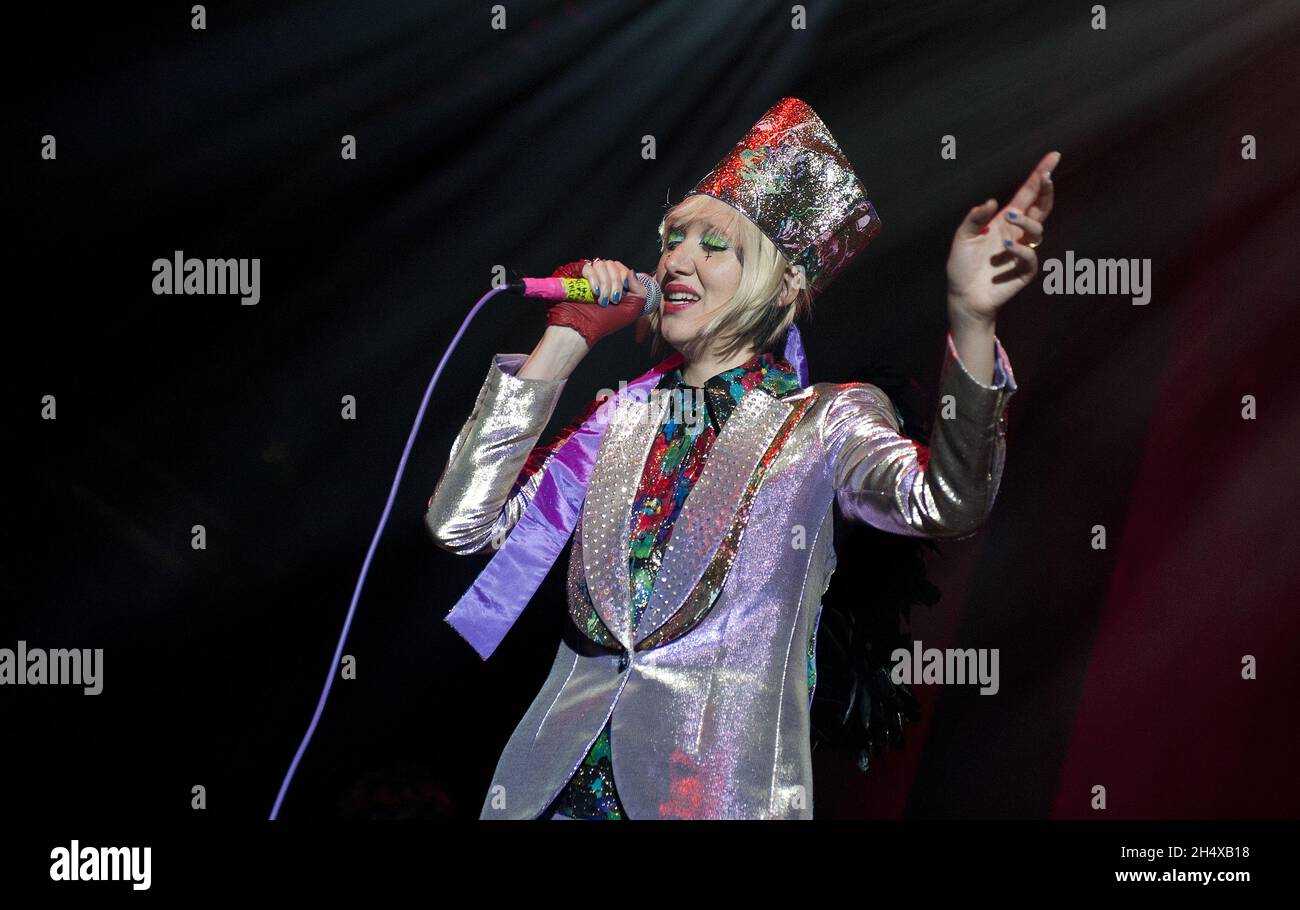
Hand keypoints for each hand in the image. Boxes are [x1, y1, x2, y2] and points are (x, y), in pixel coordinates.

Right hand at [543, 257, 644, 349]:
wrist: (583, 329)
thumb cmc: (604, 322)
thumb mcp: (630, 311)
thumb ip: (640, 290)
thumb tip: (632, 272)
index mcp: (615, 283)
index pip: (622, 268)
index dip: (625, 279)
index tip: (622, 295)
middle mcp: (602, 277)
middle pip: (613, 265)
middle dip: (615, 284)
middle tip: (613, 300)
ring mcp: (589, 275)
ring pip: (602, 265)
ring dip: (604, 284)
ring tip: (602, 301)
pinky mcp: (576, 274)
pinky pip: (588, 268)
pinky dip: (594, 280)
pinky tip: (594, 292)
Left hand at [946, 151, 1059, 324]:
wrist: (963, 296)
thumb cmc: (962, 266)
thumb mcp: (963, 237)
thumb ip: (975, 218)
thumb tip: (991, 201)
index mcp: (1005, 221)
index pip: (1027, 194)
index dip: (1040, 176)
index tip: (1053, 157)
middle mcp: (1017, 233)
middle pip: (1041, 207)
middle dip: (1046, 190)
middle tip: (1046, 177)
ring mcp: (1023, 251)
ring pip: (1038, 230)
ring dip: (1026, 220)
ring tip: (1009, 217)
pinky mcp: (1024, 271)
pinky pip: (1030, 256)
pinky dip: (1021, 249)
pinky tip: (1007, 246)